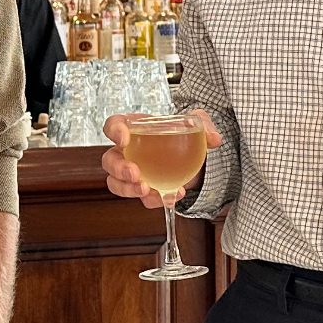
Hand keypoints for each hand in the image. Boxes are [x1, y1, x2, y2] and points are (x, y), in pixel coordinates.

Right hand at [101, 109, 222, 208]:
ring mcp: (134, 173)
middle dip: (119, 169)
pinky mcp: (146, 189)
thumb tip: (213, 138)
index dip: (114, 131)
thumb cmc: (183, 134)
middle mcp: (129, 151)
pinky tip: (173, 195)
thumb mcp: (196, 123)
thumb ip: (203, 125)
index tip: (124, 139)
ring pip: (117, 184)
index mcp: (135, 128)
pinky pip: (143, 198)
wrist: (192, 155)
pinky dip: (156, 200)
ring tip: (147, 191)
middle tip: (136, 174)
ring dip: (129, 190)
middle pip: (110, 160)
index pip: (114, 125)